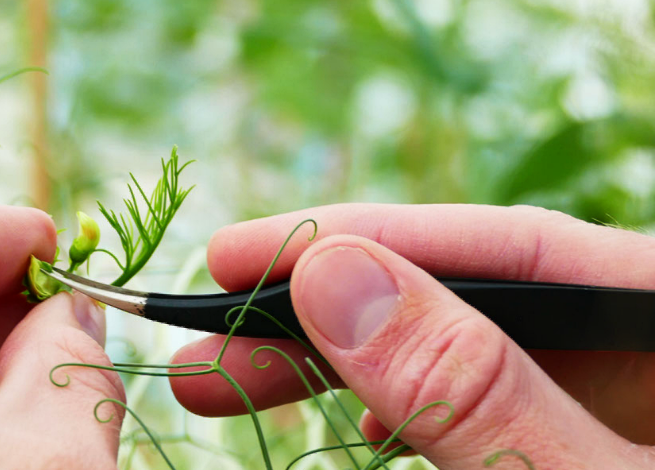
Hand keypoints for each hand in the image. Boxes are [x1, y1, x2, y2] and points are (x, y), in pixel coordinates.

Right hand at [171, 204, 654, 467]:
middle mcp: (641, 357)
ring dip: (340, 368)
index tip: (238, 254)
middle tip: (204, 340)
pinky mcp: (568, 450)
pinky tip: (355, 428)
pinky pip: (476, 414)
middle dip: (327, 316)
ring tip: (236, 382)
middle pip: (469, 303)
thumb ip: (472, 387)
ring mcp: (606, 410)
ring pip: (460, 359)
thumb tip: (334, 274)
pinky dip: (401, 417)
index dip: (370, 239)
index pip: (513, 249)